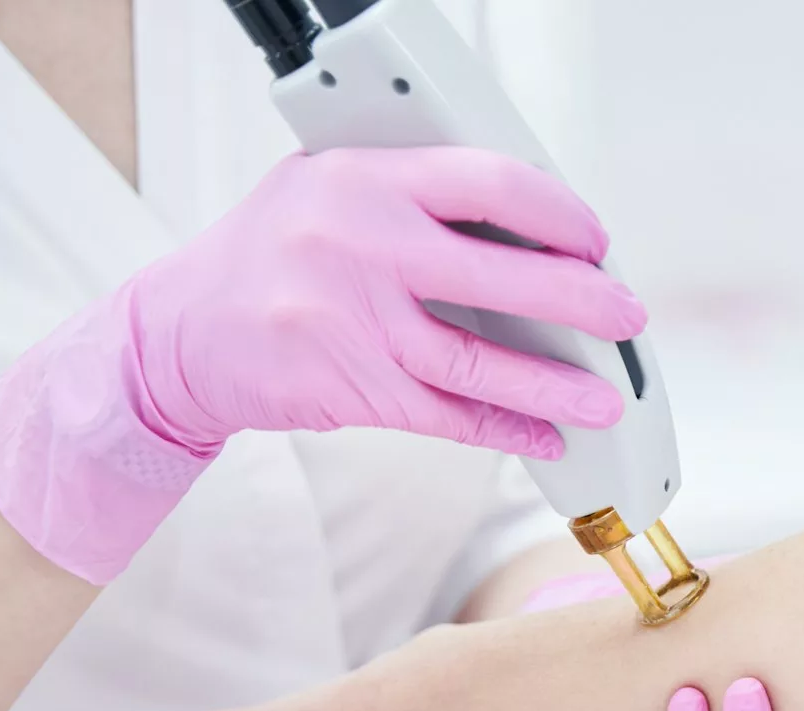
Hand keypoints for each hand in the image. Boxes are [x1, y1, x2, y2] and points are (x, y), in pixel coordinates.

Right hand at [0, 147, 642, 583]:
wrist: (177, 333)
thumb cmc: (267, 256)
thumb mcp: (328, 190)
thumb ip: (413, 196)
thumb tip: (528, 229)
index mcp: (362, 179)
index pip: (487, 184)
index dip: (557, 214)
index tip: (594, 241)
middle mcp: (359, 246)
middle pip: (499, 278)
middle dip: (580, 303)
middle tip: (625, 318)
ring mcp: (353, 324)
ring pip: (478, 362)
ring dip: (553, 387)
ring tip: (605, 400)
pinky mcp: (350, 389)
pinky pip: (445, 416)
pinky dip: (502, 429)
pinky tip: (545, 438)